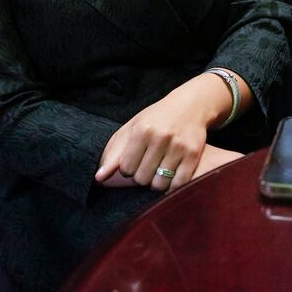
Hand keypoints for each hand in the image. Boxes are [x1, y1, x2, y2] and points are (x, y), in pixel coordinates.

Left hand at [94, 75, 231, 192]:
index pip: (126, 168)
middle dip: (142, 176)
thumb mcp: (133, 127)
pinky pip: (178, 184)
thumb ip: (115, 152)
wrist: (190, 105)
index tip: (134, 162)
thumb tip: (99, 177)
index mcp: (142, 130)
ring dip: (157, 182)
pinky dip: (172, 185)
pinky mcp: (193, 155)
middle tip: (148, 166)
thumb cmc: (157, 118)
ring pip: (160, 183)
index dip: (128, 169)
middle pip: (142, 178)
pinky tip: (171, 175)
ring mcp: (179, 146)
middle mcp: (160, 137)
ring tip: (159, 170)